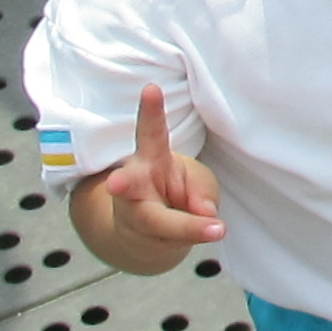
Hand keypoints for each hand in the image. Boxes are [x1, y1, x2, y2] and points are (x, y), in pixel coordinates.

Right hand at [102, 85, 223, 246]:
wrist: (144, 233)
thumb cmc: (173, 192)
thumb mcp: (196, 182)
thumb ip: (202, 191)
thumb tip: (204, 214)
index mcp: (150, 158)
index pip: (150, 132)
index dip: (151, 111)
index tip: (151, 89)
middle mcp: (135, 186)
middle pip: (127, 184)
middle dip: (122, 184)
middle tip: (116, 184)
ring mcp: (136, 217)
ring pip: (157, 223)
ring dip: (186, 226)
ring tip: (215, 228)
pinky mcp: (144, 241)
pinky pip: (177, 241)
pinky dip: (198, 236)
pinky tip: (212, 231)